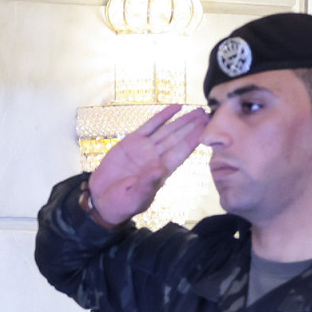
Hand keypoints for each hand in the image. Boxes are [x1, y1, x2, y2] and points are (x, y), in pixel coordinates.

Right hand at [86, 104, 209, 226]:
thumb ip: (147, 184)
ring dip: (183, 120)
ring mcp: (144, 148)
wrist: (102, 200)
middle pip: (179, 138)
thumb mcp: (135, 197)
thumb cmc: (122, 203)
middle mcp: (156, 157)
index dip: (195, 139)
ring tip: (198, 110)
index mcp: (162, 171)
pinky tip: (176, 107)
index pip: (182, 152)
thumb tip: (160, 170)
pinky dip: (163, 116)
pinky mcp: (131, 142)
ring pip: (168, 130)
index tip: (208, 128)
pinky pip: (150, 126)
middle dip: (193, 126)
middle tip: (209, 113)